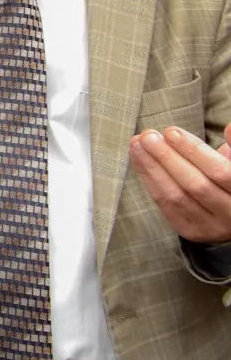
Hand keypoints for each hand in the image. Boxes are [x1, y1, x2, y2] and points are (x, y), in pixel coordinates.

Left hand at [130, 124, 230, 244]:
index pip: (220, 172)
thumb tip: (228, 129)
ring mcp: (211, 227)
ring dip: (152, 168)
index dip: (194, 151)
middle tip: (147, 136)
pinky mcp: (191, 231)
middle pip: (194, 185)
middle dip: (166, 157)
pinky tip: (140, 162)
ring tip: (137, 145)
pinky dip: (151, 182)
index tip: (171, 131)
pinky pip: (166, 206)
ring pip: (176, 197)